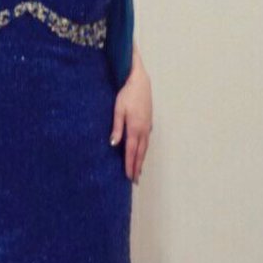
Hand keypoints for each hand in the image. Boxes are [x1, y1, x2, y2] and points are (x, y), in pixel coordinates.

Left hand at [109, 64, 152, 183]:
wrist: (139, 82)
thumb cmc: (126, 94)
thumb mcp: (118, 110)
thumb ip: (117, 128)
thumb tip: (114, 144)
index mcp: (135, 128)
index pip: (131, 151)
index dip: (130, 165)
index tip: (128, 176)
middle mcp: (143, 130)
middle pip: (140, 153)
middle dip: (137, 167)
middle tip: (135, 180)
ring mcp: (148, 126)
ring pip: (145, 147)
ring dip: (141, 160)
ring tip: (138, 171)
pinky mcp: (148, 122)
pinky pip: (146, 140)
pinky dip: (143, 150)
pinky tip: (141, 153)